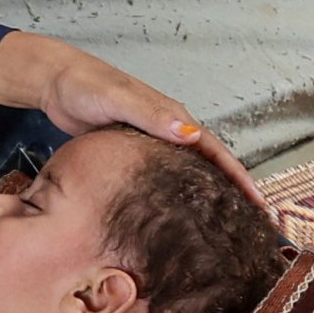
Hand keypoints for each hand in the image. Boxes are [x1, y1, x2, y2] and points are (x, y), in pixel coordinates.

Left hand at [0, 30, 258, 201]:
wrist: (55, 83)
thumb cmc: (85, 87)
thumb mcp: (117, 98)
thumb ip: (151, 115)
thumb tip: (191, 134)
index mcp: (172, 118)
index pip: (215, 150)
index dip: (239, 176)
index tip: (259, 203)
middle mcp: (168, 132)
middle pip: (209, 166)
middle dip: (232, 193)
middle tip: (251, 226)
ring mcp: (152, 144)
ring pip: (188, 175)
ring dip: (207, 197)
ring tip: (223, 229)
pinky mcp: (133, 156)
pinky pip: (163, 178)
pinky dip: (177, 197)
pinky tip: (178, 218)